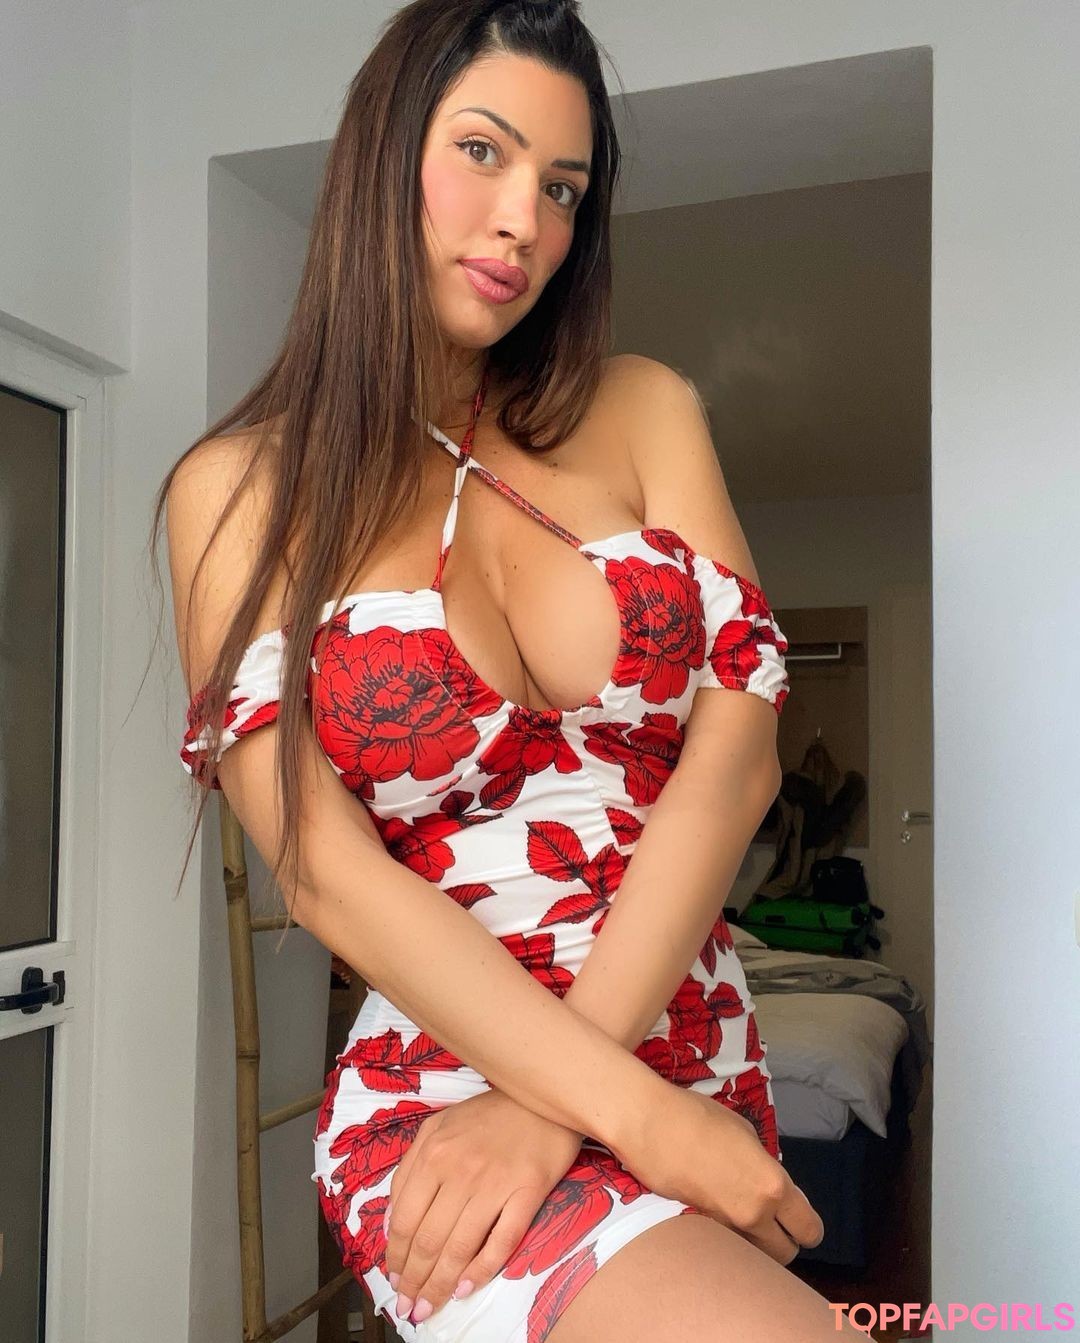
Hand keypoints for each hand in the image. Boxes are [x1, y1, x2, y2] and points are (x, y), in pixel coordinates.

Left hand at [383, 1088, 583, 1324]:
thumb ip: (410, 1168)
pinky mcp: (528, 1191)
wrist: (543, 1097)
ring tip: (429, 1307)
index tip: (394, 1281)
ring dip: (440, 1285)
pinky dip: (482, 1270)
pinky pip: (502, 1241)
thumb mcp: (438, 1127)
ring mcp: (495, 1183)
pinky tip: (467, 1288)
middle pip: (428, 1239)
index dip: (396, 1257)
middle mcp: (459, 1170)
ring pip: (460, 1247)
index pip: (405, 1219)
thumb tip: (392, 1222)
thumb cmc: (487, 1114)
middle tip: (410, 1307)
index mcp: (433, 1153)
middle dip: (414, 1280)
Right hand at [631, 1085, 824, 1264]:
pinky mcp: (699, 1230)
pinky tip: (718, 1212)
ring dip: (756, 1244)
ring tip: (745, 1217)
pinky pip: (727, 1245)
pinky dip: (729, 1237)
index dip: (809, 1227)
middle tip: (776, 1221)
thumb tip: (768, 1181)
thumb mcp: (745, 1133)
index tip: (800, 1218)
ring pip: (755, 1255)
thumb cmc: (698, 1117)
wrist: (649, 1124)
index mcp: (772, 1186)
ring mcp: (724, 1227)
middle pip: (786, 1254)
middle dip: (785, 1240)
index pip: (809, 1230)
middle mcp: (753, 1215)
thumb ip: (764, 1164)